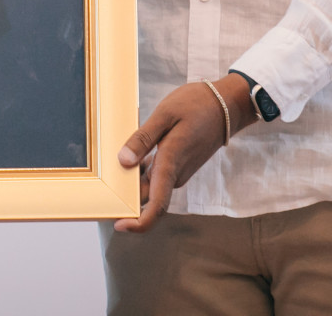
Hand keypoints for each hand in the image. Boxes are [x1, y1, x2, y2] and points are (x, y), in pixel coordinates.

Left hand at [113, 75, 257, 232]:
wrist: (227, 105)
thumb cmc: (197, 106)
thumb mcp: (165, 114)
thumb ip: (143, 139)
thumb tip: (123, 161)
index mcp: (171, 164)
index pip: (156, 206)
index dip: (138, 223)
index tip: (120, 226)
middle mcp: (175, 174)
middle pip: (147, 196)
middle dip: (126, 194)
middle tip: (104, 178)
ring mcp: (178, 170)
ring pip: (150, 184)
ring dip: (133, 178)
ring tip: (113, 160)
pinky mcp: (179, 164)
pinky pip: (156, 174)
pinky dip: (141, 168)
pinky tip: (132, 151)